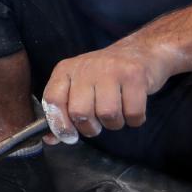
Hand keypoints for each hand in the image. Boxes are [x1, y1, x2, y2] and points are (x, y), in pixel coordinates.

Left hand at [39, 39, 173, 140]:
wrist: (141, 51)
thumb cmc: (105, 76)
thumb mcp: (78, 87)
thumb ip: (62, 113)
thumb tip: (50, 140)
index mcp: (66, 70)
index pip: (53, 99)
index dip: (59, 123)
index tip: (70, 135)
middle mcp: (86, 67)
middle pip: (80, 112)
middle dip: (90, 128)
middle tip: (98, 123)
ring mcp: (111, 69)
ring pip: (107, 114)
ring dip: (114, 124)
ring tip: (117, 113)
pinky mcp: (134, 75)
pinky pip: (132, 113)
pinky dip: (135, 119)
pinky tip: (133, 110)